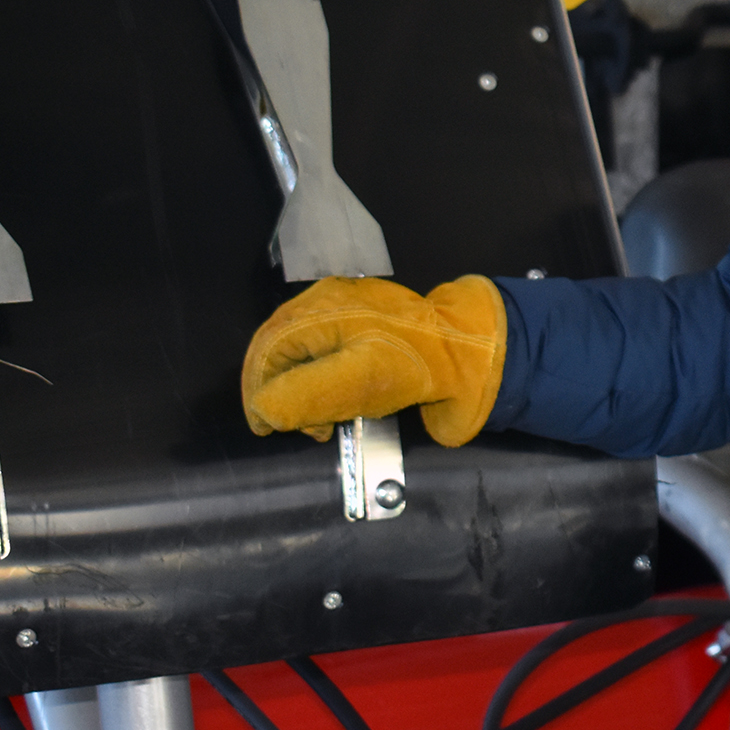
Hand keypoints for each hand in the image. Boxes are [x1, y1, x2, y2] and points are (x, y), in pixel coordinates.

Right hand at [240, 275, 506, 447]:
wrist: (470, 352)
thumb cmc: (412, 367)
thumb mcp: (354, 385)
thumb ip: (302, 395)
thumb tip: (263, 409)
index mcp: (319, 310)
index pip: (266, 351)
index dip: (258, 393)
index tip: (265, 427)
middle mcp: (327, 302)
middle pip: (281, 350)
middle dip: (282, 393)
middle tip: (307, 427)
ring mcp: (347, 308)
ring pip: (303, 352)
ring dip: (304, 390)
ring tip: (324, 420)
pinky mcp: (366, 321)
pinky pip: (328, 350)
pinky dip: (325, 380)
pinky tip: (342, 400)